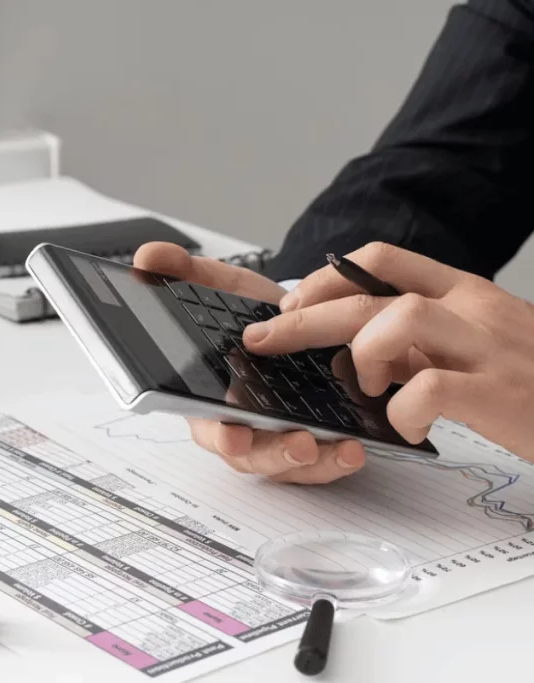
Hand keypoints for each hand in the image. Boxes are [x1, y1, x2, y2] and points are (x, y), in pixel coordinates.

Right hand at [133, 242, 366, 483]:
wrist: (296, 322)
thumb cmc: (250, 317)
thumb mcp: (217, 286)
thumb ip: (183, 272)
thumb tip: (147, 258)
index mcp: (205, 398)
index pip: (206, 426)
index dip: (219, 435)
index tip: (233, 436)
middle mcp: (238, 426)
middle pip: (249, 456)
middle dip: (274, 454)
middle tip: (300, 444)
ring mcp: (273, 440)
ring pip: (287, 466)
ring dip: (313, 464)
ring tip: (340, 448)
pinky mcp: (310, 443)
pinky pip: (320, 466)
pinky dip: (337, 461)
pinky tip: (356, 448)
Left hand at [244, 242, 533, 461]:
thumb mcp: (478, 346)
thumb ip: (422, 342)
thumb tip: (356, 350)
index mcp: (466, 292)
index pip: (383, 259)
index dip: (326, 275)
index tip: (292, 300)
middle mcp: (475, 310)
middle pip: (370, 293)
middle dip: (303, 315)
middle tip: (263, 338)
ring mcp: (490, 349)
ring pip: (398, 318)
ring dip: (362, 352)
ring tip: (367, 385)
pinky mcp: (502, 395)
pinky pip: (430, 388)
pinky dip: (402, 409)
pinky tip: (406, 425)